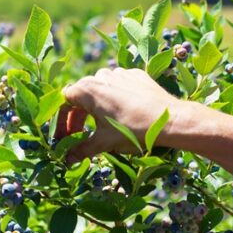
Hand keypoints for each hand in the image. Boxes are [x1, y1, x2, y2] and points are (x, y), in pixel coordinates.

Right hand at [58, 68, 178, 163]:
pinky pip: (118, 86)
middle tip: (78, 135)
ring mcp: (120, 73)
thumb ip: (82, 149)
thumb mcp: (104, 142)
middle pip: (81, 96)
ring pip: (100, 89)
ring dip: (96, 108)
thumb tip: (67, 159)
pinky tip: (122, 114)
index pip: (64, 102)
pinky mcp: (136, 76)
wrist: (170, 119)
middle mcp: (101, 76)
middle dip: (77, 117)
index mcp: (88, 89)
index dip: (62, 121)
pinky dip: (115, 99)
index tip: (64, 137)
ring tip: (101, 125)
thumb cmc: (133, 130)